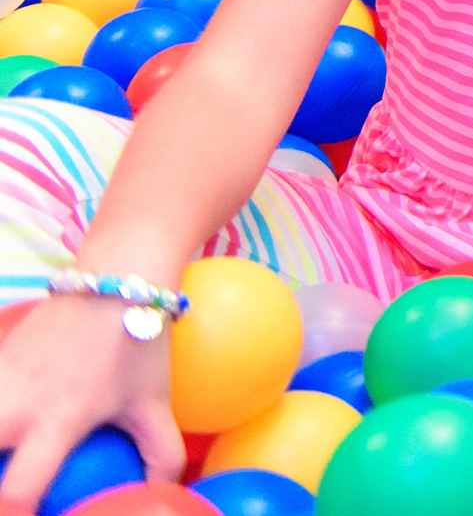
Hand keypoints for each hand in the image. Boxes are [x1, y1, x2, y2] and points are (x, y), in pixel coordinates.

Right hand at [0, 296, 183, 504]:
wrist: (113, 278)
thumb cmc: (138, 344)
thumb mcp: (154, 403)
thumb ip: (160, 453)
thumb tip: (159, 493)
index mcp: (56, 420)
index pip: (16, 493)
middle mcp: (13, 406)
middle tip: (15, 486)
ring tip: (14, 457)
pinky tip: (9, 431)